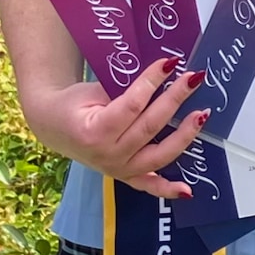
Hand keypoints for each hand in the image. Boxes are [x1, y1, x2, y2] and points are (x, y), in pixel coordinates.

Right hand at [22, 57, 209, 200]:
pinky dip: (168, 190)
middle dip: (174, 99)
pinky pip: (149, 186)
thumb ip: (122, 89)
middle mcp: (108, 155)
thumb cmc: (72, 105)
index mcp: (94, 132)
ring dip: (184, 136)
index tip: (170, 63)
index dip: (152, 82)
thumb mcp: (91, 91)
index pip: (132, 105)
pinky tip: (187, 191)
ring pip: (158, 155)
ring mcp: (118, 169)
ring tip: (201, 114)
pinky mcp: (125, 177)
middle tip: (193, 78)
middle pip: (150, 126)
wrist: (52, 126)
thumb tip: (160, 75)